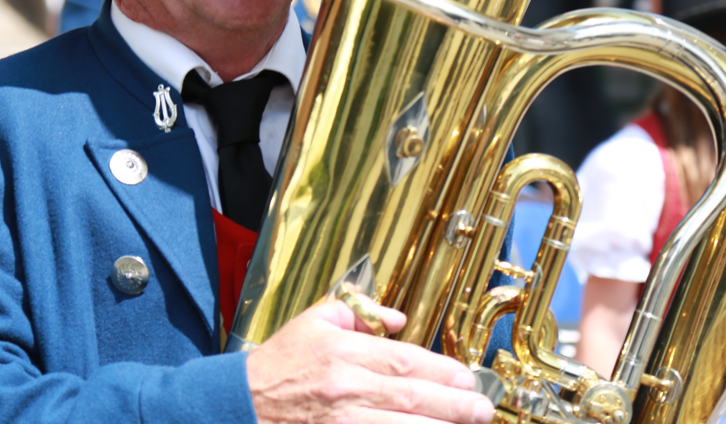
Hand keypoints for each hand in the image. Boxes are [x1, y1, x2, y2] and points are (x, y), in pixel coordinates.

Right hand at [247, 299, 494, 423]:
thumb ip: (359, 312)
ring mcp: (341, 420)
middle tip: (482, 407)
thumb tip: (398, 319)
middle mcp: (345, 387)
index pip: (404, 359)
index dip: (442, 369)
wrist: (243, 401)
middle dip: (454, 403)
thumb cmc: (280, 361)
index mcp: (341, 350)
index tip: (467, 376)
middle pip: (411, 395)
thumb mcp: (315, 319)